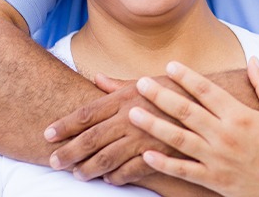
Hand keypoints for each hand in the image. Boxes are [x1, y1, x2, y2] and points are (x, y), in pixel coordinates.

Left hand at [45, 75, 185, 183]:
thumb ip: (118, 85)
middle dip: (69, 151)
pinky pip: (131, 170)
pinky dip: (117, 177)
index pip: (87, 113)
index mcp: (126, 97)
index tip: (47, 134)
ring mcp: (144, 137)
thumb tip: (96, 78)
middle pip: (92, 137)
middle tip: (52, 161)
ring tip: (76, 174)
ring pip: (107, 158)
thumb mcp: (145, 82)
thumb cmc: (176, 89)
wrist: (211, 102)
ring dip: (89, 168)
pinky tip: (109, 180)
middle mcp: (131, 116)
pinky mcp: (159, 153)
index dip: (65, 124)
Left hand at [128, 57, 258, 196]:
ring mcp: (218, 160)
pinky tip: (145, 154)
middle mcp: (225, 136)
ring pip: (179, 140)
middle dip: (161, 95)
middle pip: (186, 111)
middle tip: (140, 83)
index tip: (170, 65)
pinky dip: (164, 164)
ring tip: (132, 113)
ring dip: (153, 125)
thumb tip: (253, 58)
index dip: (187, 76)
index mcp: (240, 116)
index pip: (207, 90)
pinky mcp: (214, 181)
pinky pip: (184, 172)